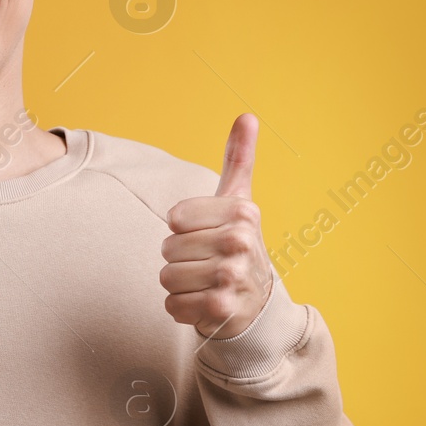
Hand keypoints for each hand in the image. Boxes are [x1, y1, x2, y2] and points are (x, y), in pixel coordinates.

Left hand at [160, 112, 273, 339]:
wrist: (259, 306)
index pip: (174, 218)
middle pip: (167, 248)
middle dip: (180, 260)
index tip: (207, 236)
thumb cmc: (238, 247)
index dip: (183, 230)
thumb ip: (239, 159)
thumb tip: (247, 115)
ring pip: (166, 277)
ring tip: (206, 284)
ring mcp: (232, 276)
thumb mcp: (239, 202)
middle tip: (207, 264)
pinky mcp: (221, 308)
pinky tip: (205, 305)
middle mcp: (240, 242)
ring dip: (180, 285)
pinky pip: (172, 305)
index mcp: (242, 212)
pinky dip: (182, 310)